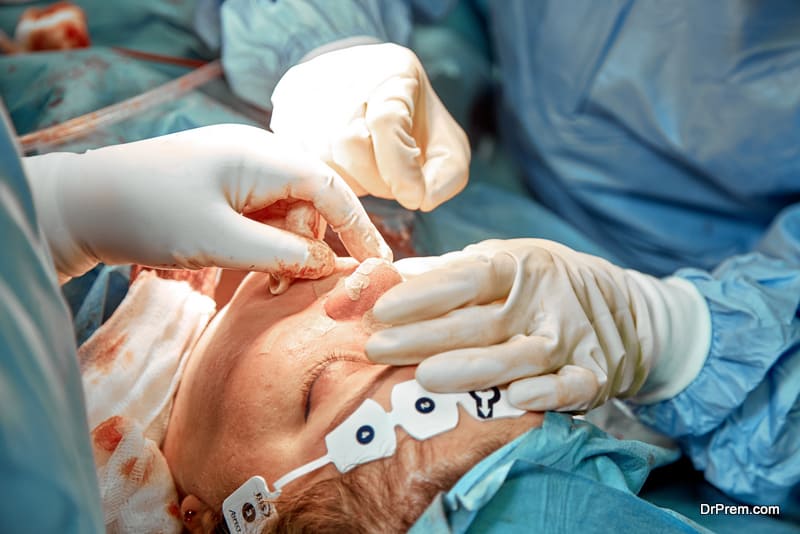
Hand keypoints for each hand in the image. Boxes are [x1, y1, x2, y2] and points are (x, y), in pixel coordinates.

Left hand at [24, 124, 391, 281]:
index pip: (331, 188)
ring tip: (268, 285)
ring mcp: (239, 169)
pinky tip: (254, 267)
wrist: (81, 204)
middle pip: (311, 203)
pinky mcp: (224, 186)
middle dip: (310, 247)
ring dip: (286, 250)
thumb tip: (328, 264)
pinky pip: (263, 215)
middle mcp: (257, 155)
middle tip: (292, 289)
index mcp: (261, 155)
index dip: (360, 227)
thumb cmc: (147, 214)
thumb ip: (281, 254)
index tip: (380, 265)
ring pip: (288, 213)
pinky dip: (266, 244)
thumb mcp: (220, 241)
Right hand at [270, 43, 469, 211]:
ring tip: (367, 173)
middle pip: (348, 143)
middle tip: (389, 183)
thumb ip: (445, 177)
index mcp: (392, 74)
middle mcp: (345, 72)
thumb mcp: (447, 148)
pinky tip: (344, 168)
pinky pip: (297, 157)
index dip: (400, 170)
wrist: (376, 91)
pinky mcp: (285, 103)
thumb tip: (418, 198)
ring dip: (348, 180)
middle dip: (373, 179)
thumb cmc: (415, 125)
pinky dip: (323, 174)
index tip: (413, 197)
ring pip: (320, 156)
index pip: (387, 122)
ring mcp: (308, 87)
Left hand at [366, 239, 709, 411]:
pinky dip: (550, 392)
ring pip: (522, 355)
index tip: (382, 309)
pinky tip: (516, 398)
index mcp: (519, 266)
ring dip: (476, 368)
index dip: (425, 293)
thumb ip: (444, 273)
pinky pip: (574, 385)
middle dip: (427, 336)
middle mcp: (544, 300)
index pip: (468, 277)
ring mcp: (571, 337)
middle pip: (483, 321)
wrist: (626, 308)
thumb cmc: (541, 285)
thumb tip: (381, 276)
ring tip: (426, 377)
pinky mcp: (596, 372)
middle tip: (378, 349)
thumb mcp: (501, 262)